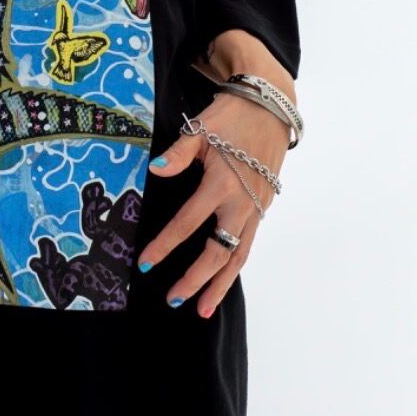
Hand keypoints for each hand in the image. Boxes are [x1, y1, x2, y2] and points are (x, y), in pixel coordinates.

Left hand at [137, 89, 287, 318]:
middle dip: (196, 280)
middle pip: (219, 252)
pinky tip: (223, 278)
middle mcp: (241, 202)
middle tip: (173, 300)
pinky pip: (248, 242)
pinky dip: (235, 264)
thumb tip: (155, 170)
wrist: (270, 107)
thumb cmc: (230, 116)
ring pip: (239, 255)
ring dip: (221, 284)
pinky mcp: (263, 206)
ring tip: (204, 309)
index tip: (146, 264)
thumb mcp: (201, 128)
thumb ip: (178, 153)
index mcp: (222, 183)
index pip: (188, 223)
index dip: (165, 245)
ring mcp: (256, 207)